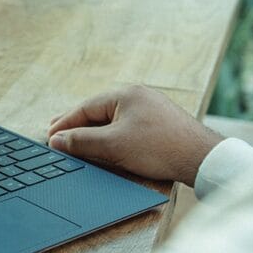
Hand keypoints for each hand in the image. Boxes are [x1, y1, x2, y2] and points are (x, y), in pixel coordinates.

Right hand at [46, 85, 223, 185]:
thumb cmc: (159, 148)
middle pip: (98, 111)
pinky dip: (111, 136)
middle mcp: (139, 96)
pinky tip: (106, 145)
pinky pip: (127, 126)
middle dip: (77, 125)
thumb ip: (81, 141)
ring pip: (113, 120)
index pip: (85, 108)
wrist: (202, 159)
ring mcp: (152, 109)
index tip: (49, 137)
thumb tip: (56, 140)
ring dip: (94, 132)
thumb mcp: (113, 145)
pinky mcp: (161, 124)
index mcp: (126, 94)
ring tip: (77, 142)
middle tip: (56, 134)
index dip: (64, 124)